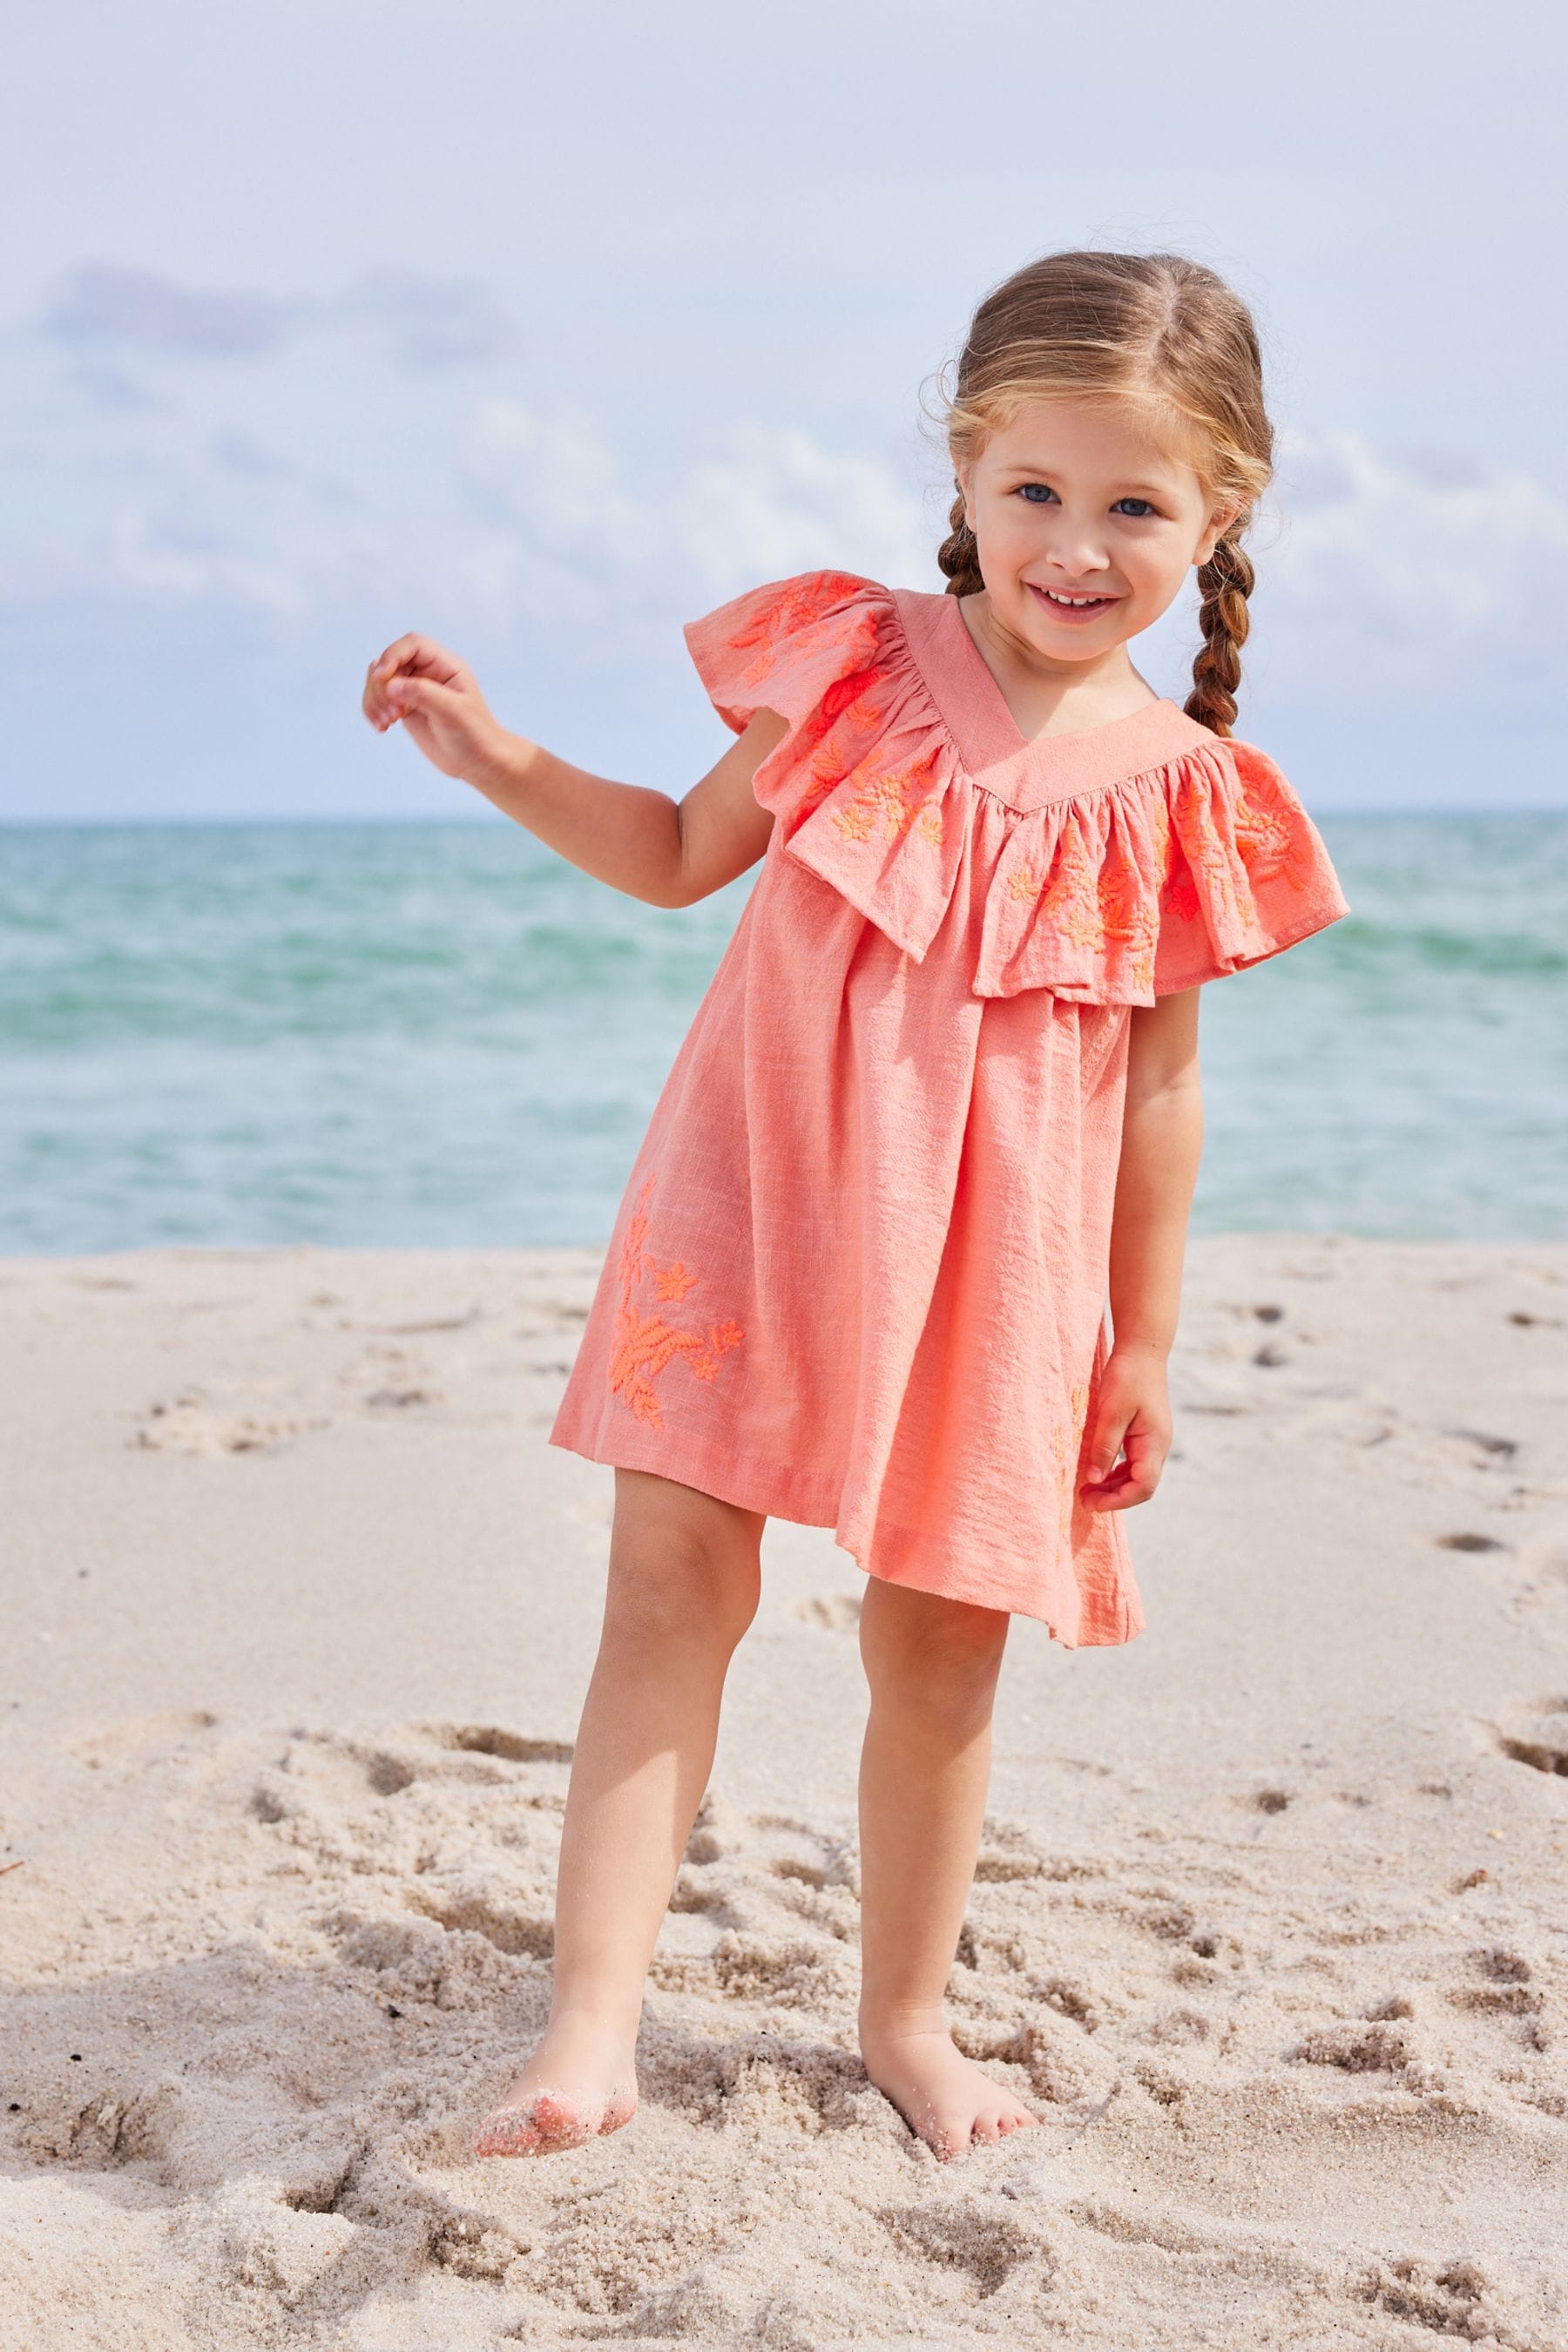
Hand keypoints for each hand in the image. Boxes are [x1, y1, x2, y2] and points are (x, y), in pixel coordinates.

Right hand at [362, 634, 507, 783]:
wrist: (477, 762)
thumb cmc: (475, 735)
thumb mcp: (453, 712)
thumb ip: (423, 694)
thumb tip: (391, 684)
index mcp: (445, 665)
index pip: (413, 645)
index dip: (393, 655)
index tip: (382, 677)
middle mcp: (428, 673)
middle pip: (390, 662)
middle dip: (381, 685)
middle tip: (392, 714)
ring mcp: (414, 689)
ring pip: (380, 680)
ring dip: (374, 699)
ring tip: (385, 723)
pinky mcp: (405, 707)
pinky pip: (379, 699)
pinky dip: (373, 710)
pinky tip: (381, 727)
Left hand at [1078, 1346, 1171, 1512]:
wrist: (1143, 1350)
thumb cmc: (1128, 1376)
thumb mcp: (1111, 1411)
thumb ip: (1104, 1446)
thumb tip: (1095, 1480)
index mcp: (1154, 1443)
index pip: (1143, 1486)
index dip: (1119, 1500)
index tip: (1094, 1504)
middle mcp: (1158, 1446)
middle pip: (1140, 1485)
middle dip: (1113, 1497)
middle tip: (1083, 1500)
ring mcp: (1152, 1441)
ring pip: (1135, 1476)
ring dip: (1112, 1486)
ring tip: (1086, 1490)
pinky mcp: (1144, 1434)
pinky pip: (1131, 1463)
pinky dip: (1114, 1472)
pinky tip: (1096, 1473)